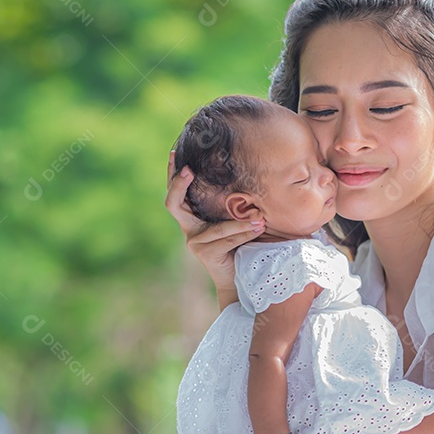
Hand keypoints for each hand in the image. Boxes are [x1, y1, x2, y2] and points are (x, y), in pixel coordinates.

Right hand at [166, 151, 264, 295]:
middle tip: (190, 170)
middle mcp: (188, 229)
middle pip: (173, 204)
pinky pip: (226, 240)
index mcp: (192, 219)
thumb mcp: (231, 221)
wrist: (237, 278)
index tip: (174, 154)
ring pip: (217, 228)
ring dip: (240, 222)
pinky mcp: (205, 254)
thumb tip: (245, 176)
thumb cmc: (238, 246)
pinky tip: (258, 227)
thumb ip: (230, 206)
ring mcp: (195, 243)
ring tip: (260, 215)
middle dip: (179, 184)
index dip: (173, 175)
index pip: (176, 194)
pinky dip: (244, 232)